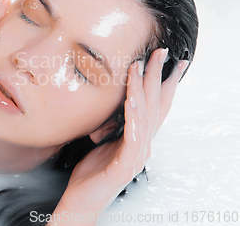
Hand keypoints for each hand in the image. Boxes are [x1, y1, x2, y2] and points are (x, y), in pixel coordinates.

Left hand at [55, 49, 189, 218]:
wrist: (82, 199)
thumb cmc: (92, 171)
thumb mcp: (103, 140)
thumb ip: (112, 124)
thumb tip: (111, 103)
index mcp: (138, 137)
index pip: (155, 105)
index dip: (163, 82)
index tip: (169, 61)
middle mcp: (143, 144)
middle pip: (155, 105)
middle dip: (159, 77)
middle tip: (162, 53)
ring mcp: (137, 155)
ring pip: (145, 116)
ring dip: (143, 89)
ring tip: (140, 67)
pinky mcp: (126, 165)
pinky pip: (133, 136)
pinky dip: (133, 116)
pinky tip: (130, 100)